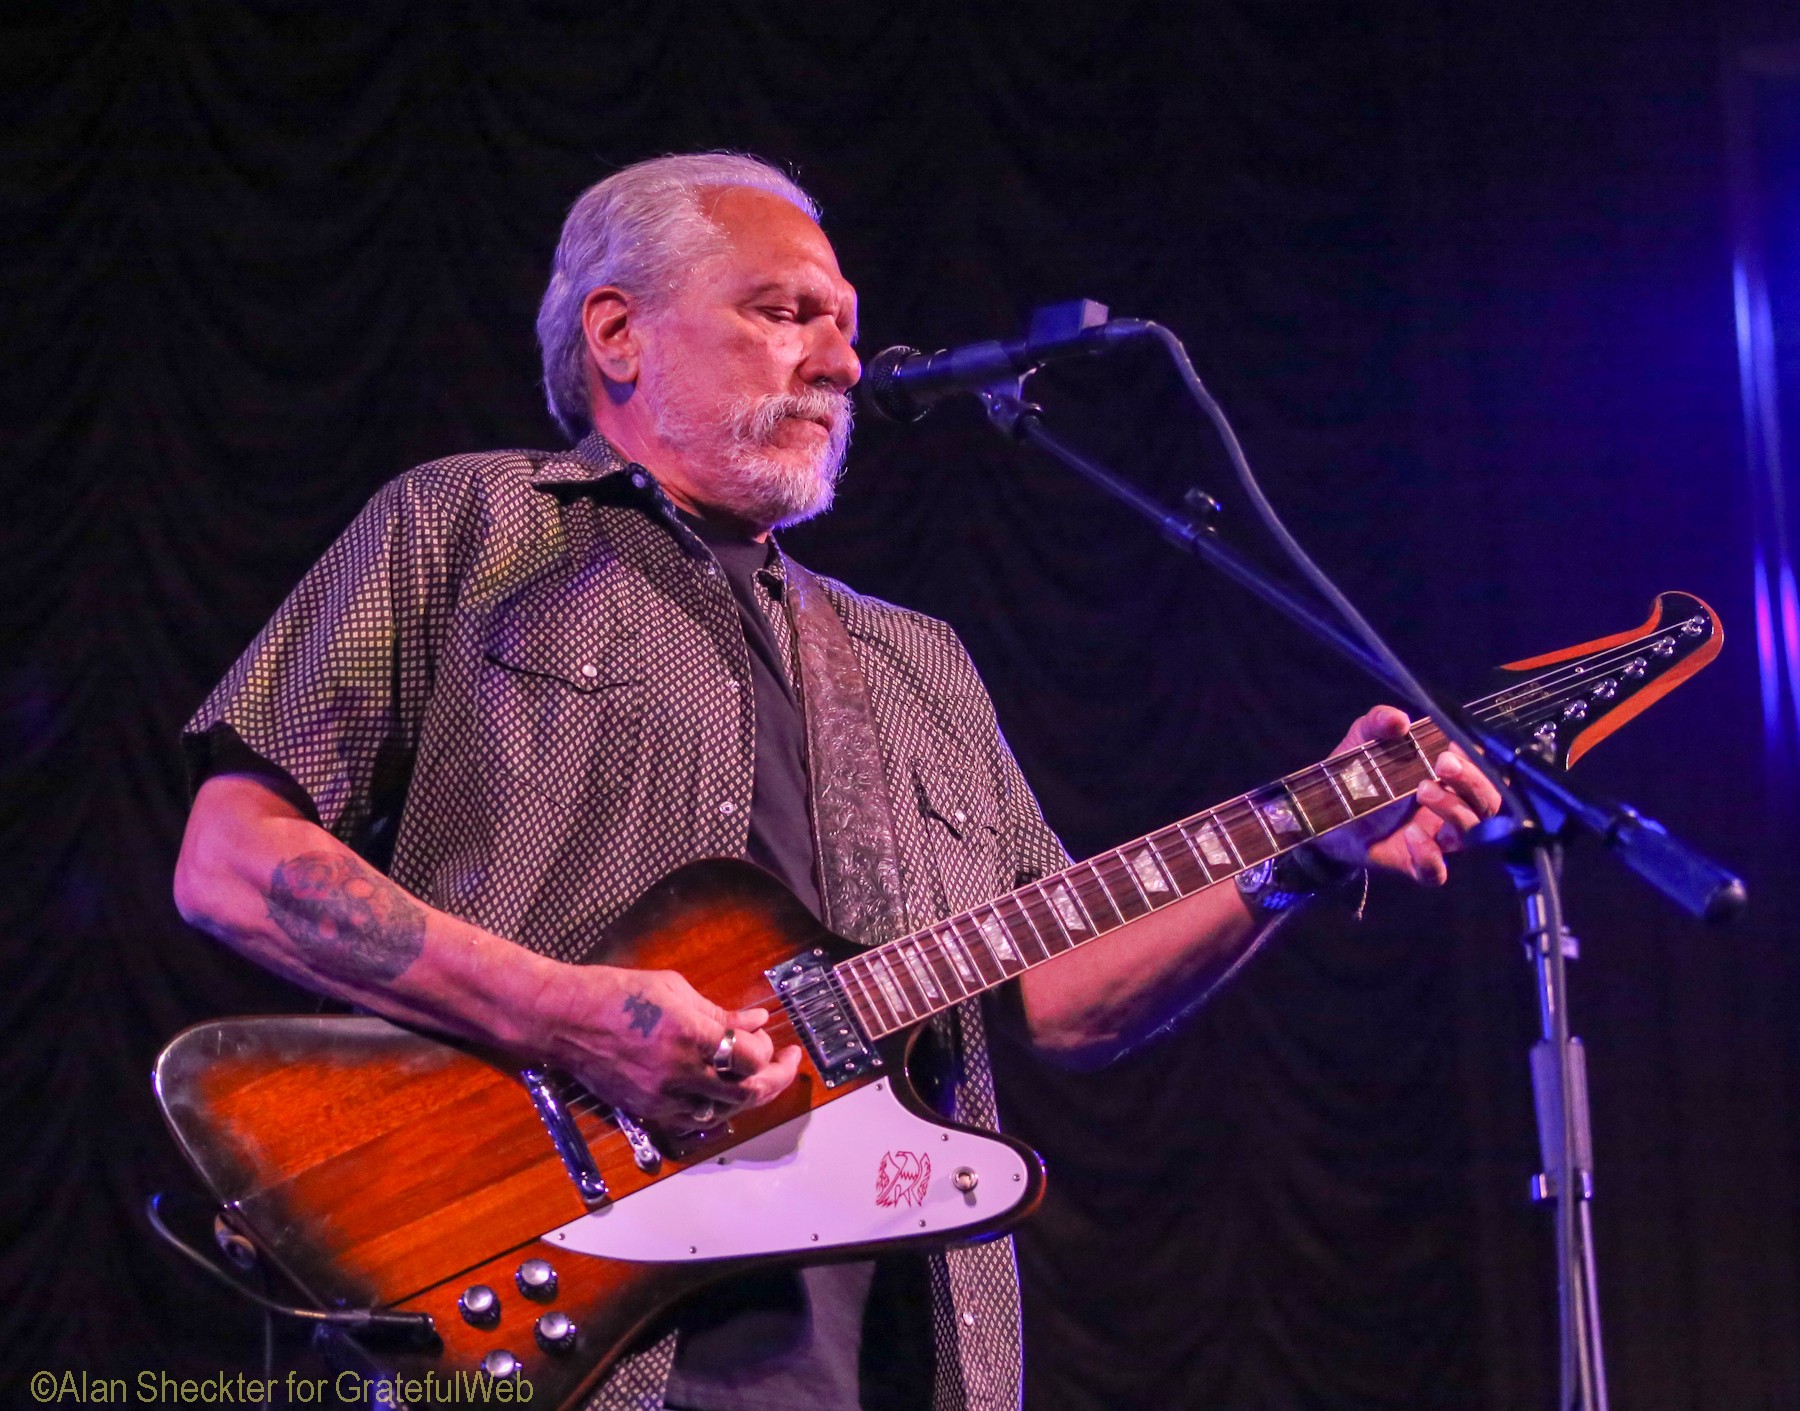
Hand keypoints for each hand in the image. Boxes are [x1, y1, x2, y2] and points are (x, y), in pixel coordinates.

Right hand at [530, 964, 802, 1128]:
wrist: (562, 1019)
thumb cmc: (616, 992)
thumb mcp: (674, 989)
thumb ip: (720, 1012)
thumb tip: (757, 1022)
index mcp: (689, 1034)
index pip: (750, 1057)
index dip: (769, 1050)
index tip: (772, 1040)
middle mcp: (678, 1071)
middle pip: (746, 1092)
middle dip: (775, 1079)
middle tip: (785, 1065)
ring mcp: (661, 1096)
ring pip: (723, 1110)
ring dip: (746, 1095)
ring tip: (753, 1076)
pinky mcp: (645, 1109)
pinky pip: (693, 1119)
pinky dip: (714, 1108)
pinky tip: (719, 1090)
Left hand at [1312, 705, 1501, 885]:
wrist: (1321, 813)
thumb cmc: (1356, 772)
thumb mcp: (1363, 739)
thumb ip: (1379, 722)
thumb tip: (1399, 720)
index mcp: (1449, 777)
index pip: (1486, 770)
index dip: (1479, 759)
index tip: (1455, 745)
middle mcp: (1453, 808)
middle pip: (1489, 802)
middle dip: (1474, 781)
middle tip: (1443, 765)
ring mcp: (1437, 839)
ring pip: (1472, 833)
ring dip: (1454, 809)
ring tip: (1422, 790)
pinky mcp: (1415, 864)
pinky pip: (1436, 872)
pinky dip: (1430, 856)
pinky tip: (1412, 834)